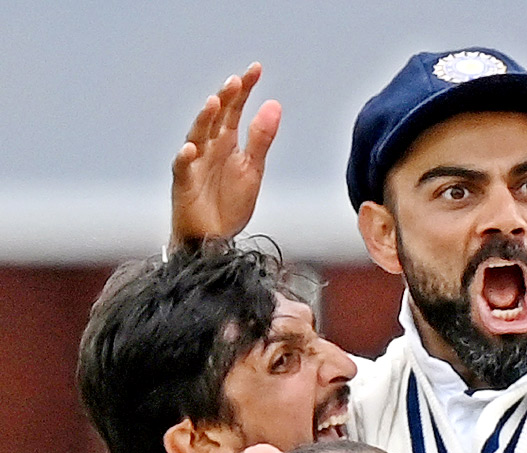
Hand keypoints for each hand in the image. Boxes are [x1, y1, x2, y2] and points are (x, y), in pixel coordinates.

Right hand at [170, 62, 280, 244]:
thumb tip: (274, 104)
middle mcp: (208, 147)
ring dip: (204, 120)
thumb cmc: (229, 203)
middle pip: (216, 118)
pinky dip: (185, 158)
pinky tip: (191, 148)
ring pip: (197, 136)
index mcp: (227, 142)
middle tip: (235, 80)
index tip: (256, 68)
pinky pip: (182, 168)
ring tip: (214, 102)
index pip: (235, 109)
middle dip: (225, 99)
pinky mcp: (183, 184)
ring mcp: (194, 164)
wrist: (214, 240)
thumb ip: (261, 138)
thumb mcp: (252, 170)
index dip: (244, 89)